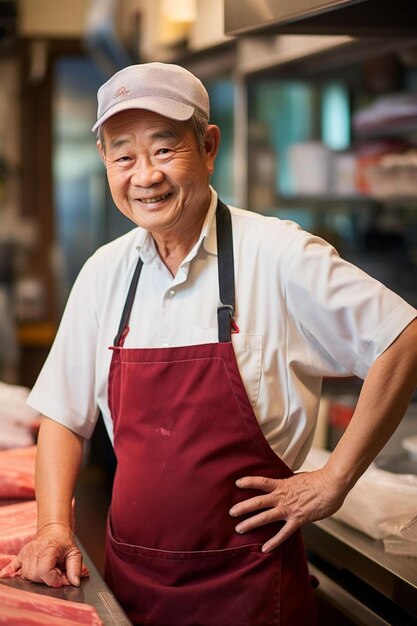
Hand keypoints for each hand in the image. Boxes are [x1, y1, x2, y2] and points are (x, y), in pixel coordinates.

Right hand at [0, 523, 82, 586]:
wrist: (54, 530)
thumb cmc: (64, 543)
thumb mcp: (74, 553)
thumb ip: (75, 568)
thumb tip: (74, 582)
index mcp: (49, 549)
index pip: (45, 571)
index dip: (53, 579)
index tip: (60, 577)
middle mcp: (35, 551)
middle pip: (35, 575)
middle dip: (46, 579)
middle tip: (55, 572)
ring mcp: (27, 553)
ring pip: (26, 574)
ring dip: (36, 576)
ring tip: (46, 569)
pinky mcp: (21, 555)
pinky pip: (12, 566)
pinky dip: (9, 571)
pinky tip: (5, 576)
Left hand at [229, 469, 344, 552]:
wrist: (332, 485)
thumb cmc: (319, 480)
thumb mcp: (300, 478)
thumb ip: (290, 483)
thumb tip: (287, 482)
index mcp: (283, 484)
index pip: (262, 481)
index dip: (249, 481)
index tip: (237, 482)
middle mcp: (282, 496)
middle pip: (258, 501)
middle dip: (243, 507)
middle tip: (231, 512)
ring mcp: (289, 508)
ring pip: (265, 516)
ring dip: (251, 522)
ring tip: (239, 528)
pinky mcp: (298, 519)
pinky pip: (284, 533)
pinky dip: (274, 541)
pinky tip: (265, 549)